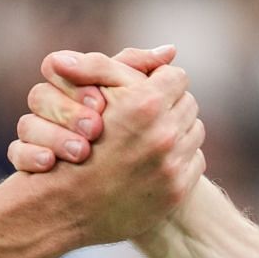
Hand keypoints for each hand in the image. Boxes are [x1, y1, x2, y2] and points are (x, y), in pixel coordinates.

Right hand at [13, 48, 204, 244]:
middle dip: (170, 106)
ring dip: (178, 131)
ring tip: (152, 138)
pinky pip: (194, 161)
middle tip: (149, 115)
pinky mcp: (177, 190)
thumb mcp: (90, 93)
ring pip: (195, 132)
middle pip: (189, 103)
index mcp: (144, 105)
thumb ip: (123, 64)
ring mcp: (172, 166)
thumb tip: (171, 50)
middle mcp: (164, 135)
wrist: (63, 207)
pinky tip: (155, 162)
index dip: (160, 81)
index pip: (176, 76)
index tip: (147, 91)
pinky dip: (179, 159)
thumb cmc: (69, 143)